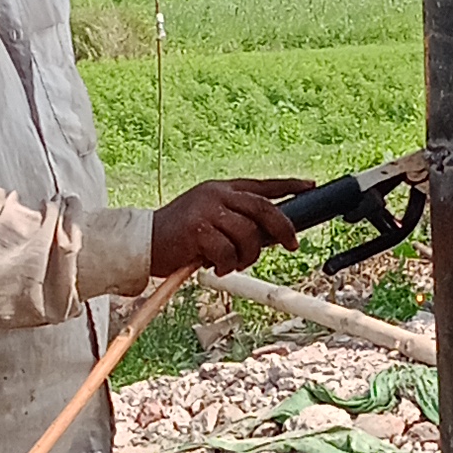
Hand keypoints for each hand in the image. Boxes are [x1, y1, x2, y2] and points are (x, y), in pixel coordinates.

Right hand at [151, 178, 310, 278]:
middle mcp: (216, 194)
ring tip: (230, 263)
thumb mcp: (210, 219)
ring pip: (248, 235)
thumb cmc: (180, 236)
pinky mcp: (197, 230)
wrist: (144, 242)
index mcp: (222, 189)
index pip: (262, 185)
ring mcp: (206, 211)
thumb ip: (236, 221)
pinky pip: (227, 252)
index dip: (288, 185)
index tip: (309, 186)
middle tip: (292, 245)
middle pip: (264, 208)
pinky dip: (225, 265)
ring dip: (246, 256)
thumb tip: (270, 237)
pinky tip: (214, 267)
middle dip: (282, 229)